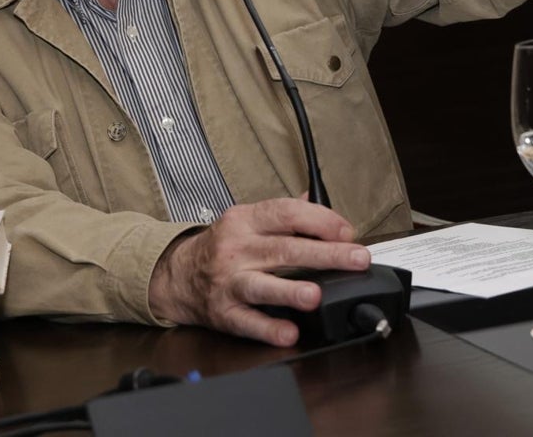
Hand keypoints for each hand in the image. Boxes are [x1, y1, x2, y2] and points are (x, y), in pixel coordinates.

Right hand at [148, 198, 370, 346]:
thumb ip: (284, 213)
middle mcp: (236, 248)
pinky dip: (268, 328)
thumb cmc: (221, 247)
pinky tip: (289, 332)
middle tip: (356, 259)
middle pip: (284, 249)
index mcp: (245, 220)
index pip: (286, 213)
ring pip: (261, 285)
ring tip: (315, 296)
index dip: (320, 220)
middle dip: (324, 255)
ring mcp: (228, 281)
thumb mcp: (247, 220)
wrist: (176, 275)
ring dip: (290, 290)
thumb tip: (317, 200)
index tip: (348, 232)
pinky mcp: (223, 312)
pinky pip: (247, 322)